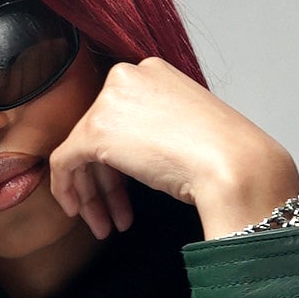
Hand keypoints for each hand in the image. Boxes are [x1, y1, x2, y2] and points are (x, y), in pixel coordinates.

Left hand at [48, 56, 298, 242]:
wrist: (234, 164)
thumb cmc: (224, 153)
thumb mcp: (187, 126)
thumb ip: (155, 127)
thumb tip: (137, 150)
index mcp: (152, 71)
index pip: (121, 116)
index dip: (120, 159)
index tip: (126, 189)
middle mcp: (127, 76)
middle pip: (100, 134)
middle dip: (105, 182)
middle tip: (113, 215)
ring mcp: (108, 102)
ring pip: (81, 151)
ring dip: (92, 194)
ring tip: (105, 226)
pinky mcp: (95, 131)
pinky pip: (64, 162)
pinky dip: (67, 189)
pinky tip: (80, 213)